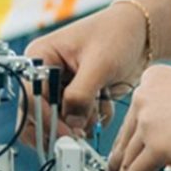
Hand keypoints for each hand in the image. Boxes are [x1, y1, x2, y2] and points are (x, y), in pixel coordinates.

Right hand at [21, 0, 151, 145]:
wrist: (140, 34)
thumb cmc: (116, 34)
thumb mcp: (99, 63)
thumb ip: (81, 94)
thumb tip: (71, 123)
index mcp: (40, 57)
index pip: (30, 95)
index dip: (45, 118)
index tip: (65, 133)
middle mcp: (45, 74)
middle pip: (37, 114)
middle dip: (60, 125)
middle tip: (79, 136)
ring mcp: (60, 88)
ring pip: (57, 122)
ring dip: (80, 122)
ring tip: (99, 107)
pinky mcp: (76, 99)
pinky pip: (75, 122)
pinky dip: (91, 120)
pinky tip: (105, 103)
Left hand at [107, 65, 170, 170]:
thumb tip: (170, 136)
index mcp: (151, 81)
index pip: (132, 115)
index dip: (127, 136)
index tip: (124, 147)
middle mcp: (143, 98)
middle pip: (125, 135)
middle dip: (119, 156)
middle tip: (114, 168)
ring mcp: (148, 122)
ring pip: (129, 155)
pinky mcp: (158, 145)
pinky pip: (138, 170)